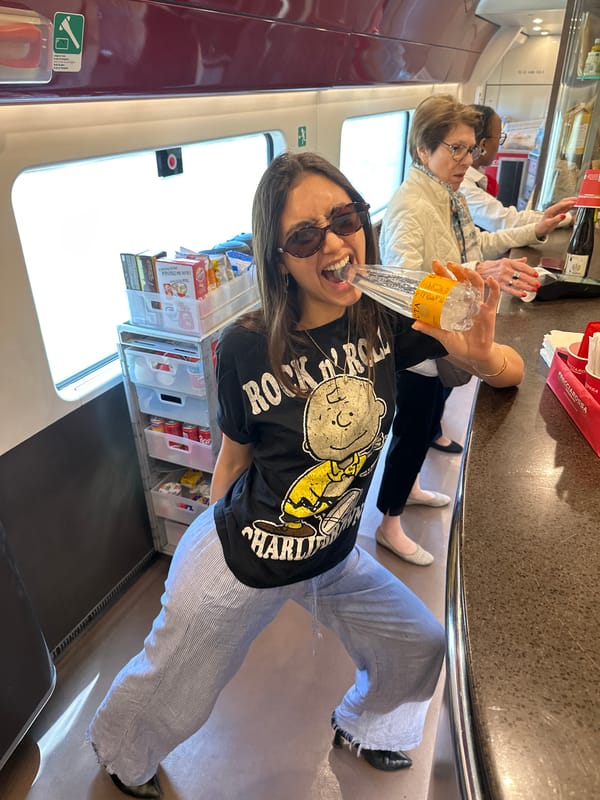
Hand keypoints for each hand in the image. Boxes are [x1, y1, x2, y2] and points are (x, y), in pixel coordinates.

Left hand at [413, 262, 523, 386]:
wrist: (475, 355)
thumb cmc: (459, 344)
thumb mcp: (443, 336)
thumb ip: (431, 329)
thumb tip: (414, 324)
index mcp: (454, 304)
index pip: (448, 285)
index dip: (443, 274)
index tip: (435, 265)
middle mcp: (466, 301)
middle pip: (462, 281)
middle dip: (456, 270)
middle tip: (447, 263)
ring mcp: (478, 305)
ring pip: (477, 284)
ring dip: (472, 275)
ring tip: (465, 270)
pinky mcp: (489, 311)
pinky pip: (494, 296)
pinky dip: (494, 287)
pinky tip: (490, 280)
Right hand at [475, 256, 539, 296]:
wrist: (478, 271)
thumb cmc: (490, 266)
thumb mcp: (503, 261)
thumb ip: (515, 261)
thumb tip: (525, 260)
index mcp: (508, 262)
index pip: (522, 266)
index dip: (531, 271)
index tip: (536, 275)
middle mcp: (506, 270)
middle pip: (522, 275)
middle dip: (531, 281)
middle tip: (537, 284)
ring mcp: (502, 278)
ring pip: (518, 283)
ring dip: (527, 287)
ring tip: (533, 289)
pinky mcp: (498, 285)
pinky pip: (510, 290)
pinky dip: (517, 293)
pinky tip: (523, 295)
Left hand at [534, 196, 576, 236]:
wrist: (539, 230)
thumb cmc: (543, 228)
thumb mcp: (549, 224)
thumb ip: (556, 219)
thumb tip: (563, 215)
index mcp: (550, 211)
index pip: (560, 205)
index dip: (568, 203)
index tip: (575, 201)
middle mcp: (553, 209)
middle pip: (562, 202)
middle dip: (570, 200)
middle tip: (578, 199)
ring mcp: (555, 211)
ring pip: (564, 204)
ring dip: (570, 202)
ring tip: (578, 201)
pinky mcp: (557, 213)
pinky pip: (564, 208)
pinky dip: (569, 206)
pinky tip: (573, 205)